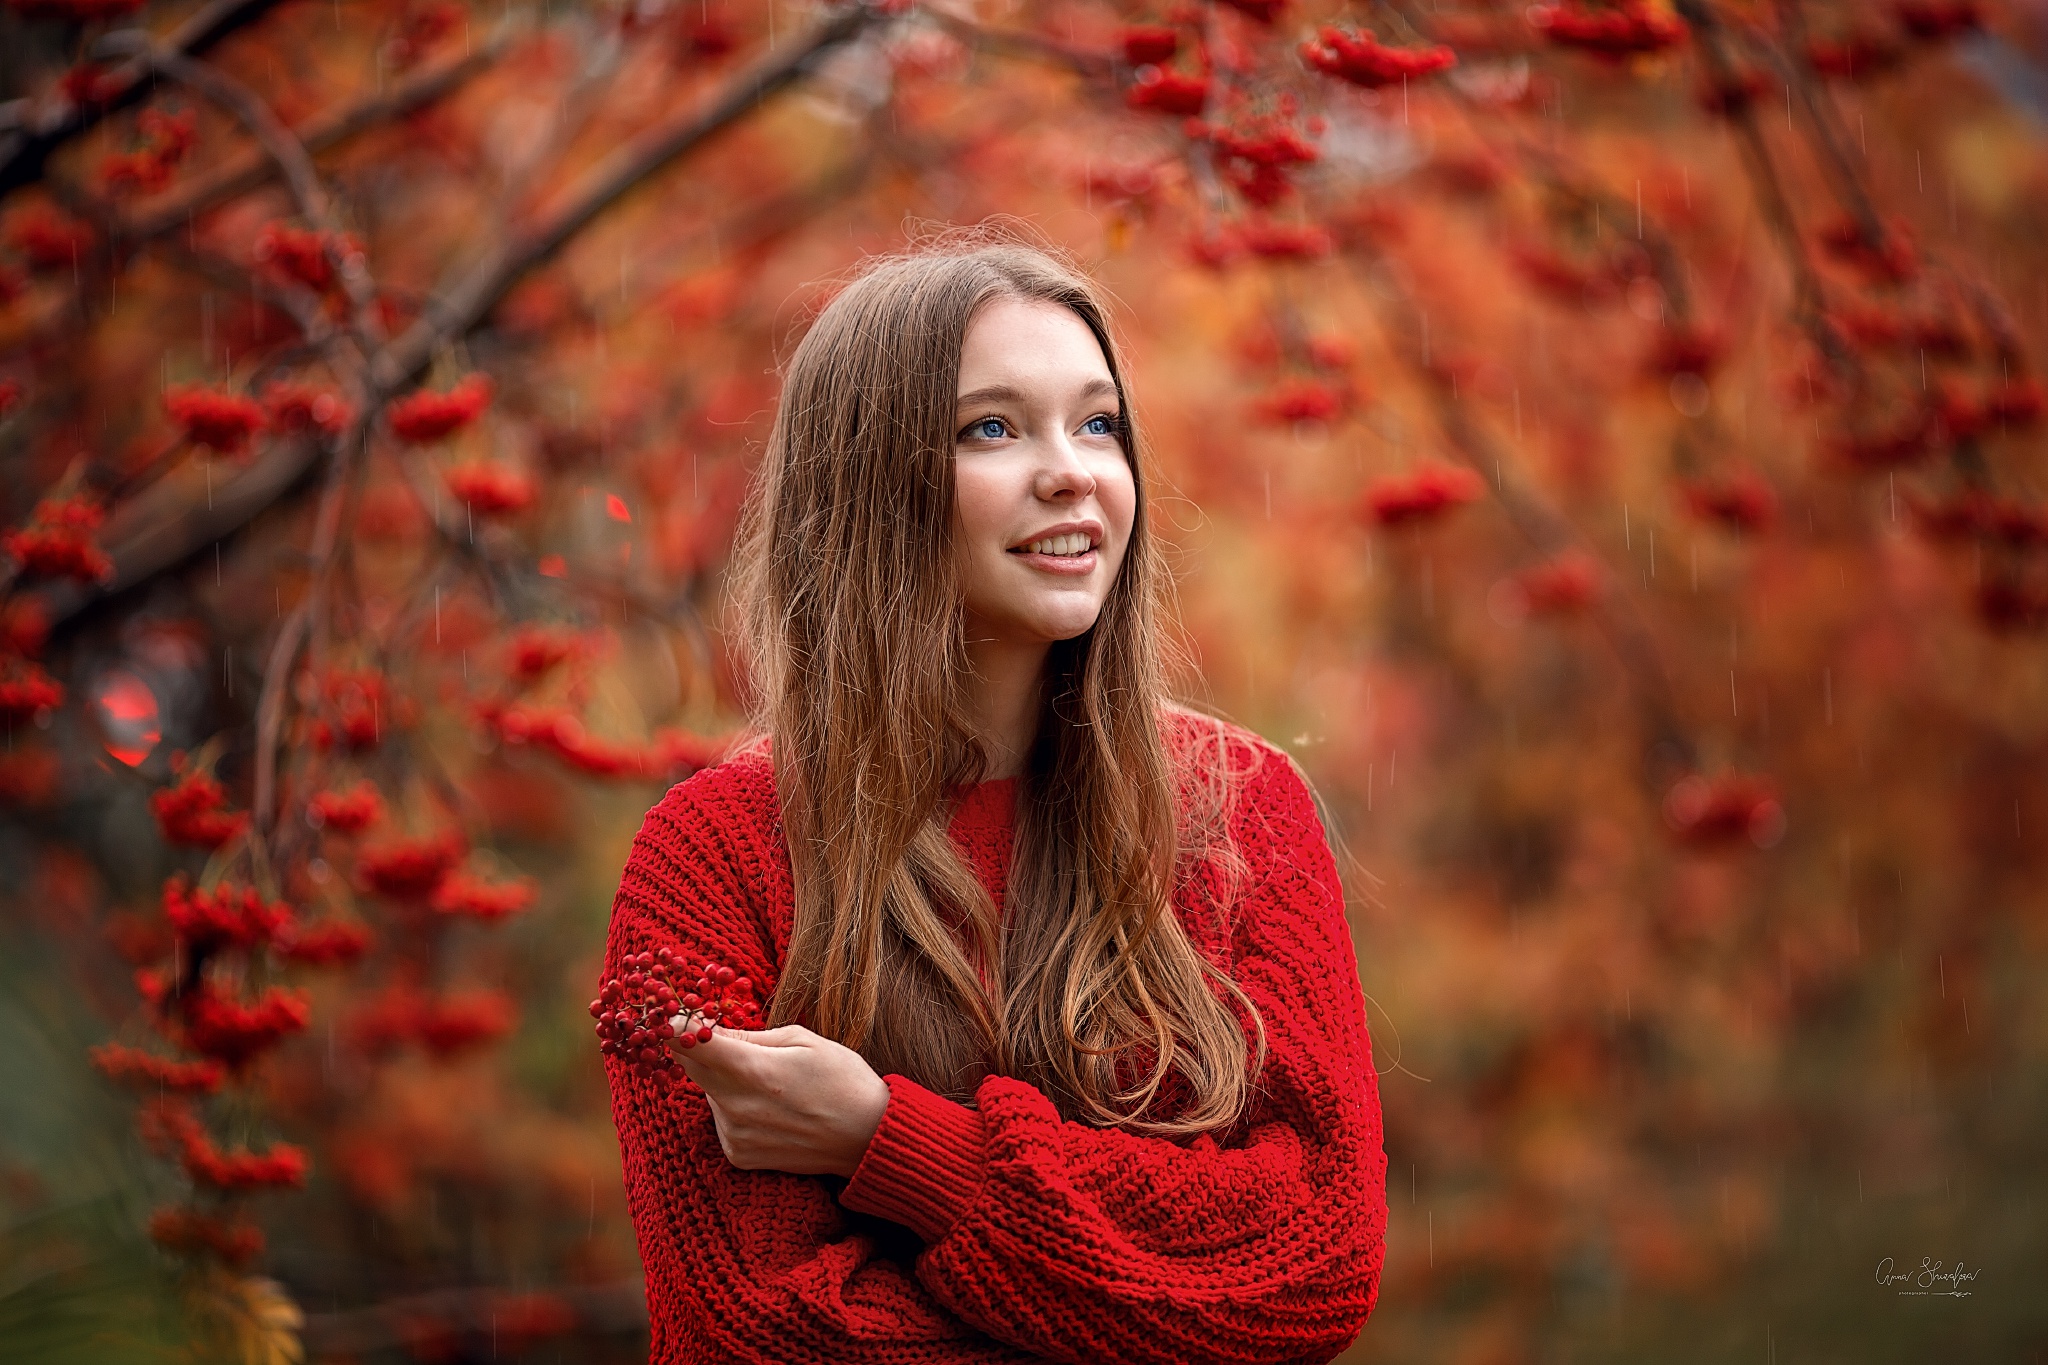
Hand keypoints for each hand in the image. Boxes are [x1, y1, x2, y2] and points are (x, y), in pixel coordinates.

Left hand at [674, 1022, 890, 1177]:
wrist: (868, 1137)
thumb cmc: (843, 1079)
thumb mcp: (802, 1040)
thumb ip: (750, 1035)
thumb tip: (711, 1029)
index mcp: (751, 1070)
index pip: (689, 1043)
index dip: (675, 1024)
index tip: (674, 1014)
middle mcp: (736, 1106)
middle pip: (690, 1067)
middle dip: (698, 1048)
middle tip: (726, 1038)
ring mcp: (735, 1134)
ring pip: (708, 1093)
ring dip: (722, 1080)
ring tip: (766, 1081)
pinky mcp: (739, 1155)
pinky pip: (721, 1120)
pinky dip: (734, 1108)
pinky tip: (769, 1108)